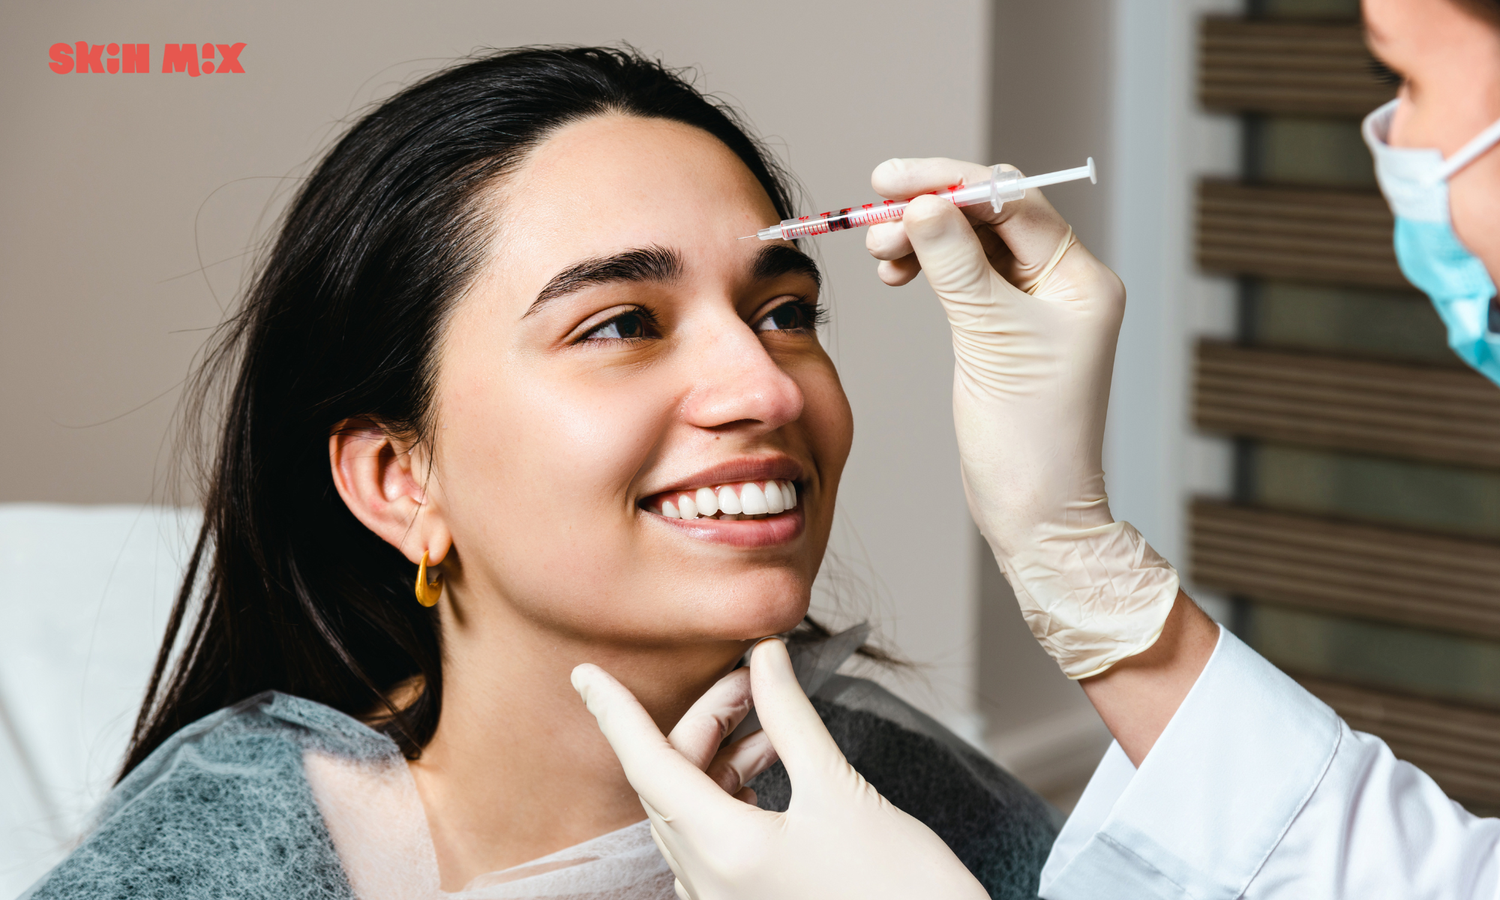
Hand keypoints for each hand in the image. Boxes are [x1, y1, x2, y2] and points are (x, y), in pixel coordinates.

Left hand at [572, 639, 987, 899]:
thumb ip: (790, 718)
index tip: (584, 674)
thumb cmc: (898, 887)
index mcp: (722, 851)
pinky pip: (716, 838)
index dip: (614, 713)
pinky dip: (734, 791)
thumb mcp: (840, 789)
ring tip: (769, 718)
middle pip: (673, 783)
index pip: (648, 765)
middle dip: (703, 721)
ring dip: (720, 755)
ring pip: (693, 810)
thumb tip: (764, 657)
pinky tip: (772, 763)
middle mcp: (709, 882)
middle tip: (752, 679)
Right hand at [867, 158, 1178, 678]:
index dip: (948, 183)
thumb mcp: (990, 340)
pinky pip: (962, 276)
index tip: (890, 181)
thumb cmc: (1029, 436)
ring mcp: (1033, 306)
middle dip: (928, 209)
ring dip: (921, 238)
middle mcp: (1062, 283)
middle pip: (989, 217)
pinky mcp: (1004, 329)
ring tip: (878, 253)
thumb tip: (923, 204)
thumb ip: (956, 266)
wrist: (1035, 510)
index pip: (1011, 202)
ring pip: (969, 244)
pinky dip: (926, 267)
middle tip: (872, 220)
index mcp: (1080, 278)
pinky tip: (896, 272)